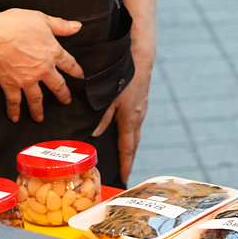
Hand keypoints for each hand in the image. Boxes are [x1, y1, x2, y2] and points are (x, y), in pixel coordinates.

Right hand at [0, 10, 82, 122]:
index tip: (81, 77)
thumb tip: (78, 26)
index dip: (76, 71)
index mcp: (53, 52)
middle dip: (63, 95)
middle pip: (57, 85)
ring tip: (40, 118)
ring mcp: (27, 79)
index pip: (69, 64)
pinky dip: (14, 110)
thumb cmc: (16, 24)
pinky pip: (14, 101)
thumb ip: (61, 25)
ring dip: (39, 109)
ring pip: (37, 98)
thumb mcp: (43, 19)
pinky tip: (15, 118)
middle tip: (66, 102)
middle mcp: (43, 69)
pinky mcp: (10, 84)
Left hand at [93, 59, 151, 185]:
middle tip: (125, 173)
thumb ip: (103, 118)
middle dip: (129, 160)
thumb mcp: (108, 98)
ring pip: (136, 135)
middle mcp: (138, 118)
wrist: (142, 61)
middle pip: (134, 145)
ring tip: (125, 159)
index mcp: (129, 119)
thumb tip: (96, 135)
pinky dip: (132, 136)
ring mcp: (141, 112)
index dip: (125, 164)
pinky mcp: (141, 105)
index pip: (127, 148)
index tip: (124, 177)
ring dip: (131, 148)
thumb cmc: (123, 78)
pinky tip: (126, 136)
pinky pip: (136, 126)